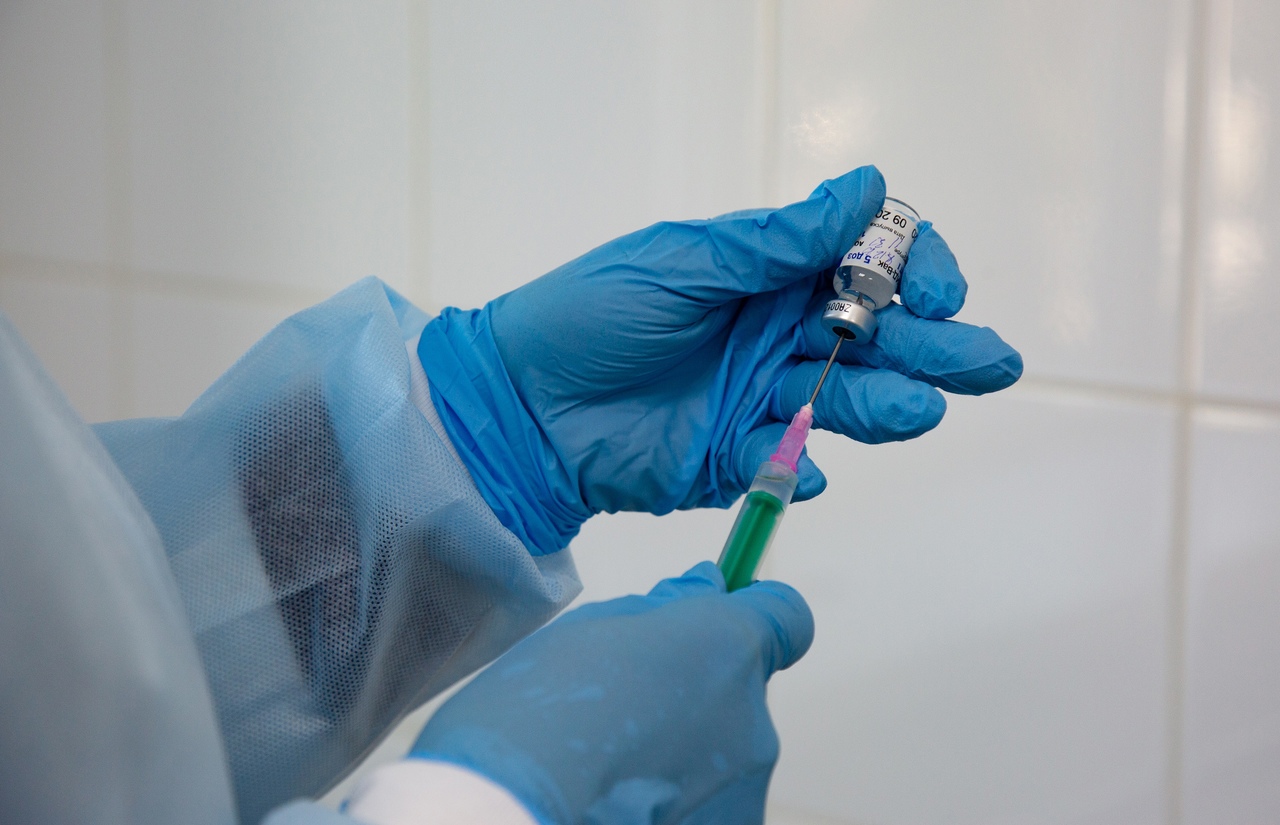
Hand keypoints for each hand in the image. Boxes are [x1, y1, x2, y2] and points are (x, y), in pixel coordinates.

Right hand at [409, 563, 813, 823]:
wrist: (516, 813)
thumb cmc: (537, 715)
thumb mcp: (591, 631)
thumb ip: (662, 612)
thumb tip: (705, 590)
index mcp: (725, 645)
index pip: (786, 617)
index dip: (756, 615)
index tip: (719, 621)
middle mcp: (754, 715)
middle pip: (739, 693)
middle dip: (694, 697)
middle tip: (620, 717)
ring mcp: (746, 787)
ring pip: (722, 756)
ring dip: (681, 759)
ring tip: (609, 773)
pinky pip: (709, 805)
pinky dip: (676, 806)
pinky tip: (620, 807)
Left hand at [419, 166, 1021, 553]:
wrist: (518, 404)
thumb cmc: (587, 315)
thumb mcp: (681, 264)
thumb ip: (776, 242)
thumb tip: (868, 188)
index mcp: (768, 275)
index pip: (867, 265)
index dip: (913, 272)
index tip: (937, 292)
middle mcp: (776, 335)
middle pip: (878, 339)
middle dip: (937, 349)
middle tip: (991, 363)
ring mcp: (760, 400)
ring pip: (844, 403)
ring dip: (885, 406)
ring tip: (917, 410)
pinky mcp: (734, 460)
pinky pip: (782, 467)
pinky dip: (797, 470)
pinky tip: (804, 469)